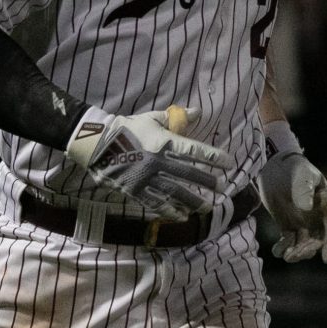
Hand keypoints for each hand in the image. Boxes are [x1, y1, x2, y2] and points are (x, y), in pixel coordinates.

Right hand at [65, 106, 231, 216]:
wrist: (98, 143)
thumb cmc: (128, 127)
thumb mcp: (152, 118)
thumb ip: (176, 117)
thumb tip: (198, 111)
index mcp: (164, 142)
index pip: (195, 150)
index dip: (213, 157)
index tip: (228, 162)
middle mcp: (158, 162)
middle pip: (189, 174)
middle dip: (207, 181)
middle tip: (222, 188)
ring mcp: (147, 178)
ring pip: (176, 192)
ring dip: (193, 200)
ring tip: (207, 206)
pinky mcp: (136, 190)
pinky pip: (156, 203)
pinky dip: (170, 210)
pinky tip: (182, 216)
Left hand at [258, 147, 326, 262]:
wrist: (276, 166)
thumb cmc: (295, 168)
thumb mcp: (302, 175)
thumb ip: (305, 189)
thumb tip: (307, 208)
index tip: (326, 258)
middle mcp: (318, 218)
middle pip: (318, 241)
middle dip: (309, 250)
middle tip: (295, 254)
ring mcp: (304, 224)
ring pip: (304, 245)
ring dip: (297, 253)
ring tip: (286, 255)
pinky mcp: (289, 226)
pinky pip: (289, 242)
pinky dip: (284, 249)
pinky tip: (277, 251)